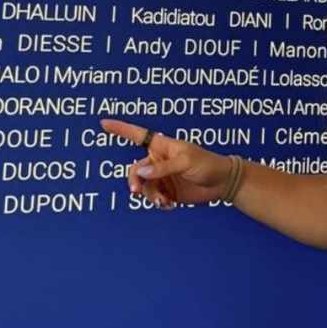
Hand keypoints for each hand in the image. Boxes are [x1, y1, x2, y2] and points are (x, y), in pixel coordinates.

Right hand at [101, 118, 232, 208]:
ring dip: (149, 196)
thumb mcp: (187, 162)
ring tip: (164, 201)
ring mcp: (161, 177)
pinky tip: (169, 205)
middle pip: (135, 170)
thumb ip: (163, 168)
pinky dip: (157, 202)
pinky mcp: (166, 191)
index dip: (121, 129)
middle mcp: (158, 161)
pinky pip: (152, 198)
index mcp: (163, 147)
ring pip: (142, 187)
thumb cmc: (208, 165)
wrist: (223, 183)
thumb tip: (141, 172)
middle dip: (134, 181)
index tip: (103, 122)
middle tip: (137, 191)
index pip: (138, 136)